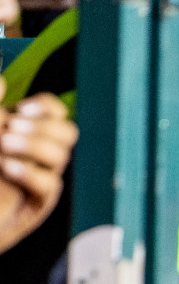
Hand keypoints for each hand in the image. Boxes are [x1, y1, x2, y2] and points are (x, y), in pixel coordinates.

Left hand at [0, 95, 75, 253]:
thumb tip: (2, 81)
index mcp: (27, 131)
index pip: (55, 112)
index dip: (46, 107)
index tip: (23, 110)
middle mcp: (39, 153)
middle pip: (67, 132)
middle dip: (43, 127)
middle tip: (11, 127)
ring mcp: (42, 177)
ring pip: (60, 156)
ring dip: (34, 146)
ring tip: (3, 145)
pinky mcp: (39, 202)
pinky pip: (49, 185)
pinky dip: (29, 173)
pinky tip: (7, 168)